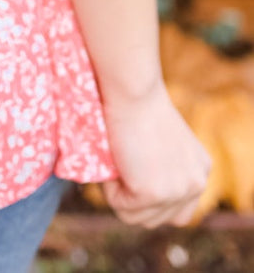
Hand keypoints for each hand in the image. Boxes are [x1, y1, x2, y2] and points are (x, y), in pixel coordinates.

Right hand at [100, 81, 213, 228]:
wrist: (133, 90)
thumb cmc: (137, 102)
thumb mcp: (163, 139)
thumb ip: (164, 165)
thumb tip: (140, 182)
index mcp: (200, 170)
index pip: (179, 211)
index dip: (151, 200)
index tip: (133, 176)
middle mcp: (196, 184)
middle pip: (159, 220)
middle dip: (134, 202)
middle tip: (120, 169)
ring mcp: (176, 191)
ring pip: (139, 218)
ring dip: (121, 196)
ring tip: (116, 163)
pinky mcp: (153, 193)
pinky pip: (122, 207)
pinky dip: (110, 190)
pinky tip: (113, 162)